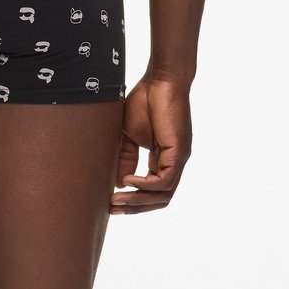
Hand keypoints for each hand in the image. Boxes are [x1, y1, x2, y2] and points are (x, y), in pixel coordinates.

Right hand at [109, 74, 192, 214]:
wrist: (160, 79)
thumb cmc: (146, 100)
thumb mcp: (129, 133)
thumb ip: (126, 157)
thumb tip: (119, 183)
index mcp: (163, 159)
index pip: (152, 190)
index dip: (133, 201)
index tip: (110, 202)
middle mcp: (173, 163)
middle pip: (158, 199)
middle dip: (134, 208)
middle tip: (111, 210)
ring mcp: (178, 159)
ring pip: (163, 195)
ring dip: (138, 201)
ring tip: (116, 200)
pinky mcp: (179, 153)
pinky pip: (165, 181)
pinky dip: (146, 185)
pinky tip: (128, 181)